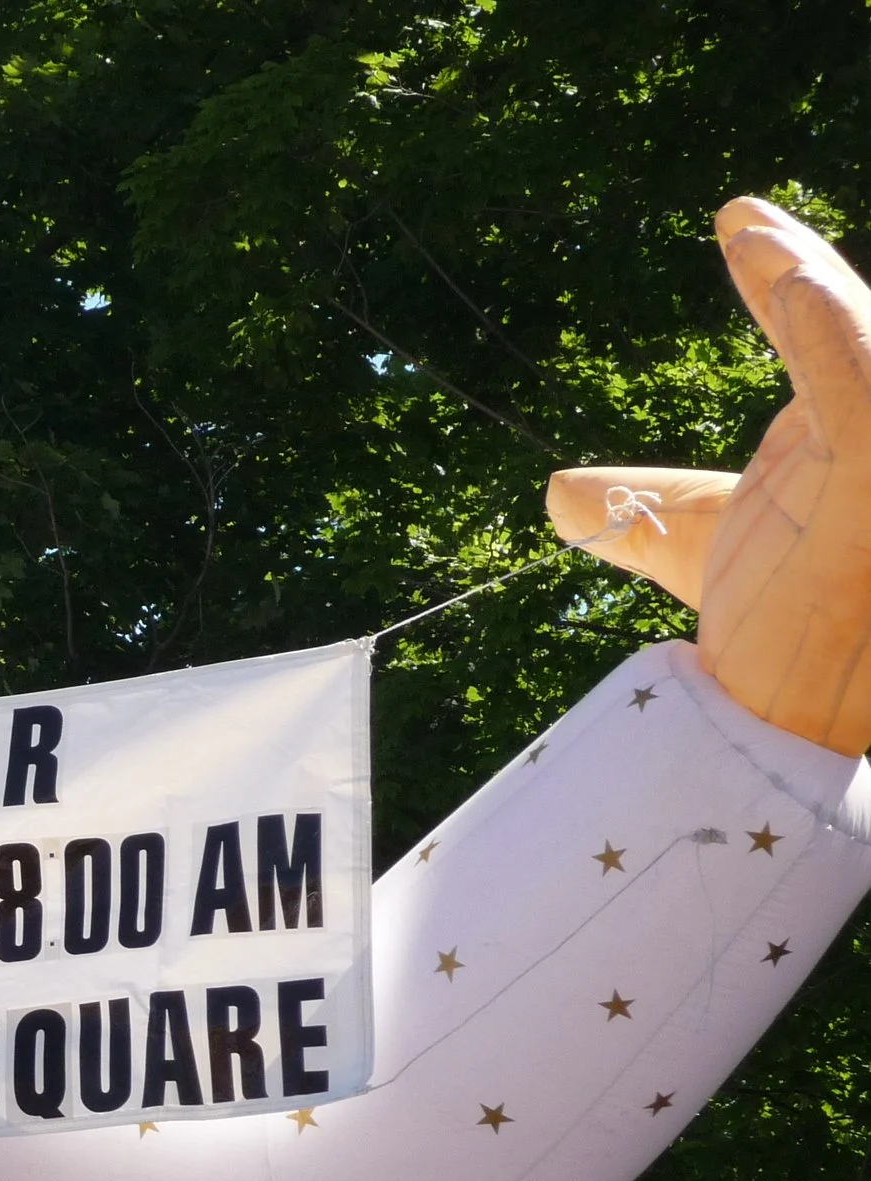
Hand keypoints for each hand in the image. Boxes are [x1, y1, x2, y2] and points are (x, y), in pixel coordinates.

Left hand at [548, 198, 870, 754]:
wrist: (789, 743)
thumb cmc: (786, 649)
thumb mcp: (713, 554)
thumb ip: (651, 516)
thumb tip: (557, 490)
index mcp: (863, 448)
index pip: (847, 361)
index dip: (798, 294)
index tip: (736, 221)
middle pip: (866, 359)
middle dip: (826, 306)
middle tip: (748, 231)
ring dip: (825, 307)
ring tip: (758, 243)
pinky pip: (863, 390)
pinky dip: (825, 326)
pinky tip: (770, 263)